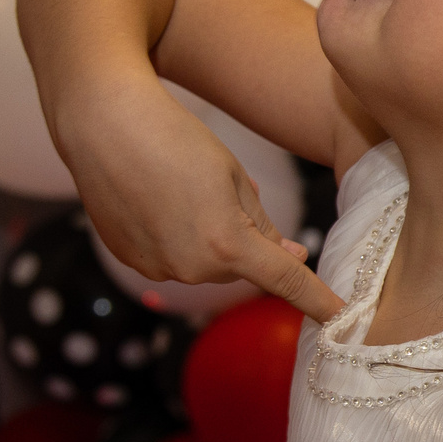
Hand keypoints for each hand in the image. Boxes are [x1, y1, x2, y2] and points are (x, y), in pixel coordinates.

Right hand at [63, 80, 342, 322]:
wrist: (102, 123)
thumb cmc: (176, 139)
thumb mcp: (234, 177)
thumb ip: (265, 226)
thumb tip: (291, 257)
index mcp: (227, 245)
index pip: (286, 281)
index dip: (316, 300)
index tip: (340, 318)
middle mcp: (191, 269)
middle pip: (241, 266)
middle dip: (244, 239)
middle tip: (220, 190)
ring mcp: (157, 269)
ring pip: (205, 263)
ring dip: (208, 238)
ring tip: (181, 187)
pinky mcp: (132, 261)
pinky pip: (172, 258)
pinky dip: (175, 236)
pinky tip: (156, 198)